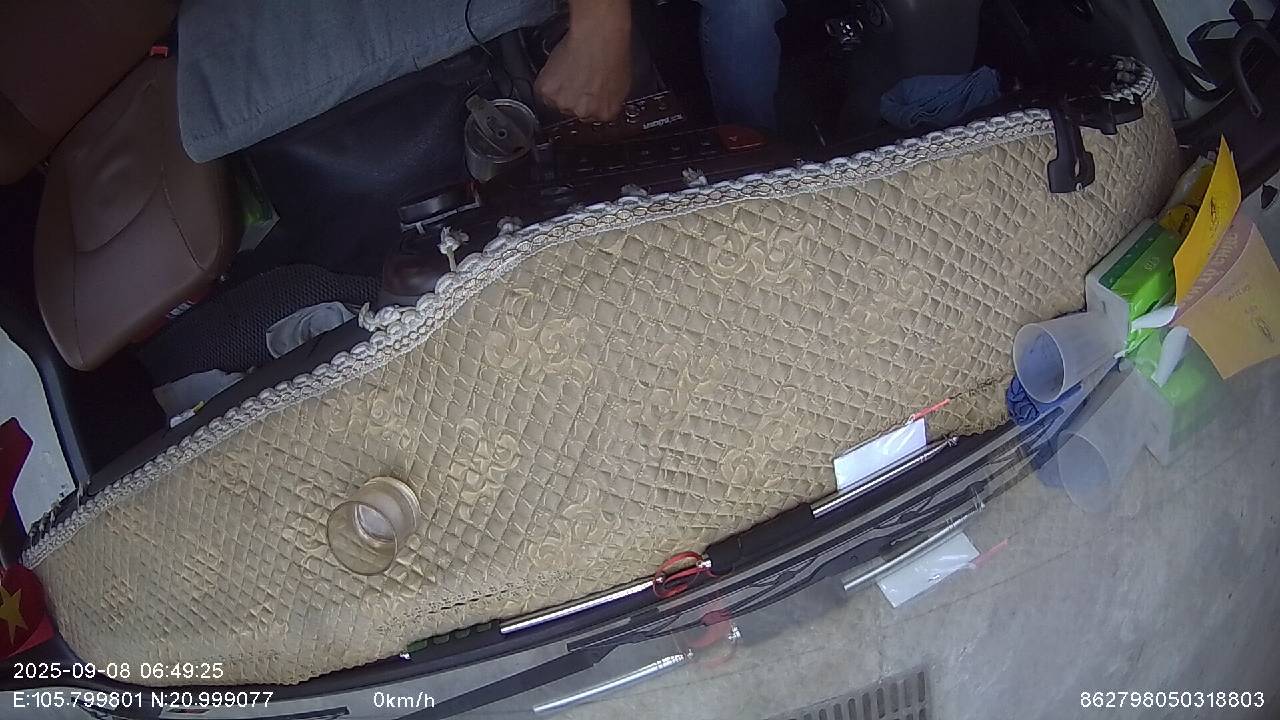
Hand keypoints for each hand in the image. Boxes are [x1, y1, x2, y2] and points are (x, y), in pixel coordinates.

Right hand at [534, 0, 631, 121]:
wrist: (597, 36)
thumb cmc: (612, 53)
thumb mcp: (622, 82)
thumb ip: (609, 99)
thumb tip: (603, 99)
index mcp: (604, 113)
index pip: (591, 116)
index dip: (586, 100)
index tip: (584, 91)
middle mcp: (584, 113)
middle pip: (572, 110)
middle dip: (573, 96)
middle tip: (576, 77)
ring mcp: (564, 104)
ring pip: (556, 101)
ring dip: (559, 89)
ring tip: (569, 70)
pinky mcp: (547, 93)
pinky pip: (543, 91)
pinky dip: (547, 81)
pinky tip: (559, 69)